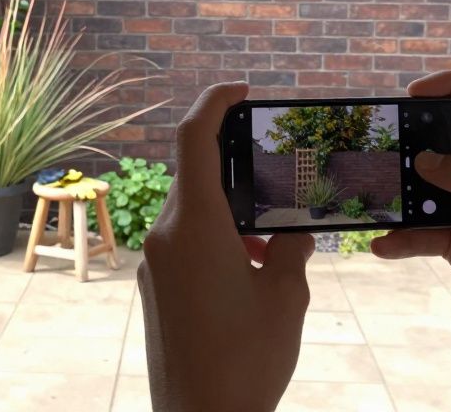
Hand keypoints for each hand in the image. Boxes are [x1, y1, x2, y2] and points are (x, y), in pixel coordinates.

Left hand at [138, 82, 314, 411]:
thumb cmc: (245, 361)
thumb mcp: (285, 298)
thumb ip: (292, 252)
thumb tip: (294, 236)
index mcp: (195, 226)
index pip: (194, 141)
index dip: (214, 104)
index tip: (240, 89)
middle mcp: (166, 237)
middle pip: (195, 176)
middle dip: (234, 165)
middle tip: (274, 165)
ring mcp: (156, 265)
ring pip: (191, 213)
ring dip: (229, 210)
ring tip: (274, 229)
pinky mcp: (156, 290)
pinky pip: (184, 243)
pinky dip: (217, 238)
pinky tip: (254, 265)